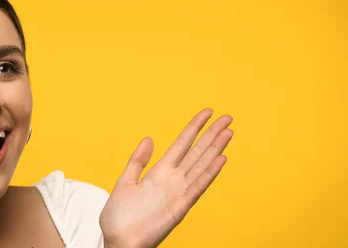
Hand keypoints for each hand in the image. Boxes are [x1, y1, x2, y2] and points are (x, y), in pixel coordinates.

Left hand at [99, 108, 233, 247]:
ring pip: (201, 166)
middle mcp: (172, 180)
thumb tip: (148, 139)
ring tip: (229, 133)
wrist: (118, 241)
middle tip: (228, 117)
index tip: (207, 112)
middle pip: (197, 152)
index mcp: (159, 172)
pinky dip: (209, 174)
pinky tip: (221, 160)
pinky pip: (197, 187)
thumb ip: (138, 161)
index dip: (194, 127)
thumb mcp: (125, 181)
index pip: (182, 144)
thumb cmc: (120, 217)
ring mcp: (178, 192)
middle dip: (212, 134)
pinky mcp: (179, 207)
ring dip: (215, 149)